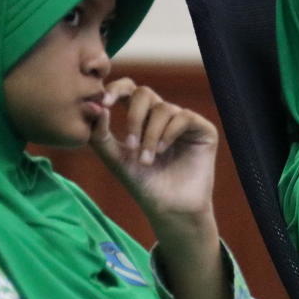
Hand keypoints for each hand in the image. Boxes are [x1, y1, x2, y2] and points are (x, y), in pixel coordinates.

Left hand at [90, 78, 218, 233]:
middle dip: (133, 116)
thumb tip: (96, 107)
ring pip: (163, 108)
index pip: (128, 90)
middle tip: (129, 144)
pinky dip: (169, 133)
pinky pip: (183, 117)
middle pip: (144, 94)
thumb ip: (100, 135)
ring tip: (147, 160)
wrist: (169, 208)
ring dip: (151, 135)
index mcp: (141, 118)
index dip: (115, 89)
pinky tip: (163, 151)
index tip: (104, 103)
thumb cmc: (143, 184)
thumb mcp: (115, 159)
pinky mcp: (203, 130)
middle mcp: (162, 116)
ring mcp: (184, 121)